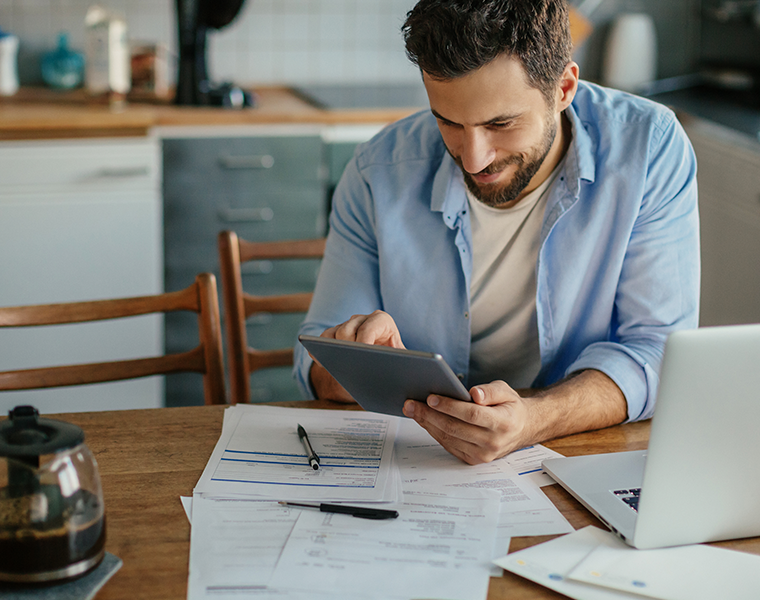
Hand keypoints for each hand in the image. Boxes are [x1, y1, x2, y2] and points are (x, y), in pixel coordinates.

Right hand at [309, 310, 404, 402]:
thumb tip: (396, 365)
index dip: (364, 342)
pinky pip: (324, 338)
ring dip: (335, 349)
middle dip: (348, 348)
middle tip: (351, 364)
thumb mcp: (401, 361)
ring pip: (334, 334)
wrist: (382, 367)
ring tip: (339, 365)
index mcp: (382, 321)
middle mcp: (363, 319)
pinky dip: (320, 348)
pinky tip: (323, 361)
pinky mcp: (335, 334)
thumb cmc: (394, 362)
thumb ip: (400, 360)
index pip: (370, 327)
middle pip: (348, 330)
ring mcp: (347, 325)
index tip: (362, 357)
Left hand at [402, 370, 627, 463]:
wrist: (522, 429)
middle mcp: (492, 442)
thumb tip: (474, 393)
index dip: (449, 406)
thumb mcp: (506, 391)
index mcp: (502, 423)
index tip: (431, 397)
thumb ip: (490, 391)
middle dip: (429, 415)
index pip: (471, 415)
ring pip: (448, 438)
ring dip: (427, 424)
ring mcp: (482, 455)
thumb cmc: (510, 407)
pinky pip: (449, 445)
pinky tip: (424, 420)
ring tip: (412, 410)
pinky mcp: (473, 460)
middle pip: (454, 428)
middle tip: (411, 403)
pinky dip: (434, 432)